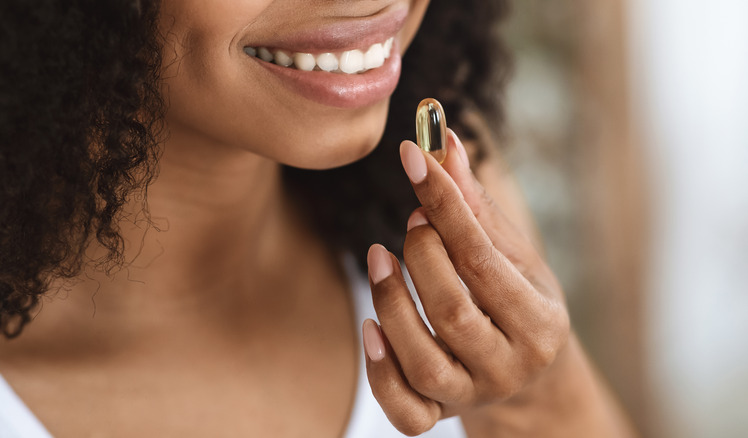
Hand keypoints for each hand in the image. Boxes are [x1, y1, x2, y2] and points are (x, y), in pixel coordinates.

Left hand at [362, 129, 569, 434]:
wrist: (530, 379)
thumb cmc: (516, 302)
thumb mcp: (510, 255)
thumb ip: (474, 205)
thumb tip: (442, 141)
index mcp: (539, 321)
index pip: (482, 257)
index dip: (444, 203)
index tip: (412, 156)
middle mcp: (509, 365)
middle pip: (451, 309)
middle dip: (420, 254)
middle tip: (411, 222)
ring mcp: (473, 396)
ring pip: (422, 360)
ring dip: (390, 301)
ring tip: (379, 256)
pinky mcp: (441, 415)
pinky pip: (405, 411)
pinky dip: (380, 372)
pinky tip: (369, 328)